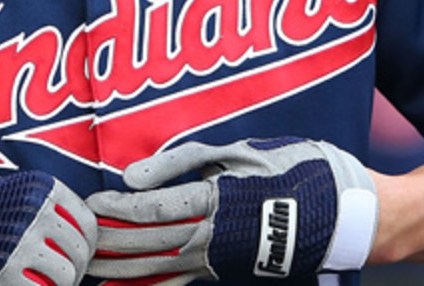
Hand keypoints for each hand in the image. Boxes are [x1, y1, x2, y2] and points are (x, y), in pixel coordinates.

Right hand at [0, 171, 96, 285]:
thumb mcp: (20, 193)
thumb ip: (52, 207)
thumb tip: (88, 235)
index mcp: (44, 189)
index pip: (87, 222)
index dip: (89, 243)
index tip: (81, 253)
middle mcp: (36, 212)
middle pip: (80, 251)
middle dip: (77, 268)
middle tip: (66, 274)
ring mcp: (22, 243)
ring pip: (66, 274)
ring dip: (63, 284)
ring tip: (52, 284)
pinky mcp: (8, 271)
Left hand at [86, 137, 377, 284]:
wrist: (346, 214)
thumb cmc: (295, 170)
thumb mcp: (241, 151)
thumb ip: (184, 160)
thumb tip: (134, 176)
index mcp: (215, 202)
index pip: (155, 210)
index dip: (120, 209)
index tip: (90, 205)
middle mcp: (212, 237)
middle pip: (149, 243)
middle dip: (110, 244)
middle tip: (77, 243)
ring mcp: (219, 258)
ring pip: (160, 267)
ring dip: (122, 269)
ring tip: (91, 270)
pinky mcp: (226, 267)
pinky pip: (181, 281)